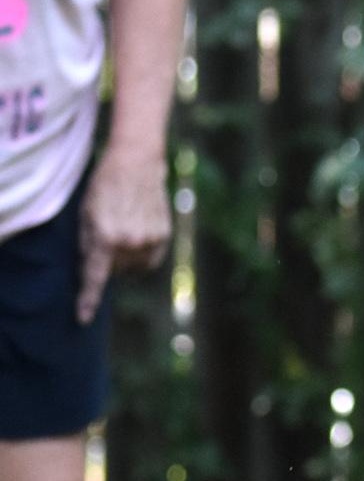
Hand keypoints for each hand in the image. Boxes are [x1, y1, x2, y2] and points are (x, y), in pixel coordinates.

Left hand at [76, 151, 171, 323]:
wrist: (136, 162)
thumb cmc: (104, 186)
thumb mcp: (87, 214)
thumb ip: (89, 245)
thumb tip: (96, 272)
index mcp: (105, 236)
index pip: (95, 276)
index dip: (88, 300)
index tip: (83, 318)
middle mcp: (130, 243)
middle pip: (115, 271)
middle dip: (108, 262)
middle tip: (107, 237)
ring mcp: (150, 241)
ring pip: (134, 268)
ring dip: (127, 259)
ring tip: (124, 232)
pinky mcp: (164, 237)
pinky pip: (150, 261)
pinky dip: (142, 255)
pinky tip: (139, 235)